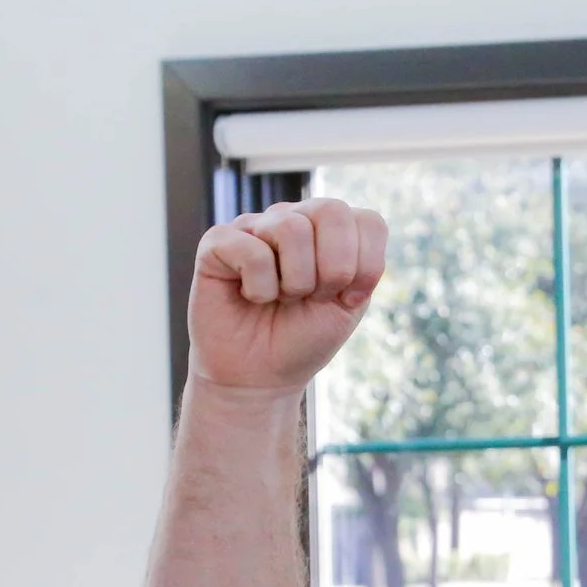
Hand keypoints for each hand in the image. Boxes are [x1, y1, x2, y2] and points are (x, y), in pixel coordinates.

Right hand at [189, 198, 387, 392]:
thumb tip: (356, 232)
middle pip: (331, 210)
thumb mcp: (349, 304)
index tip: (348, 298)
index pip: (368, 221)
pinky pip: (251, 251)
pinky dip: (260, 288)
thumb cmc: (303, 336)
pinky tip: (251, 296)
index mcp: (331, 231)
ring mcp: (255, 226)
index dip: (367, 266)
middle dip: (334, 268)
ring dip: (295, 280)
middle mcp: (294, 218)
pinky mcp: (217, 242)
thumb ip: (361, 264)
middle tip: (314, 297)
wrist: (259, 376)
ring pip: (291, 227)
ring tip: (282, 297)